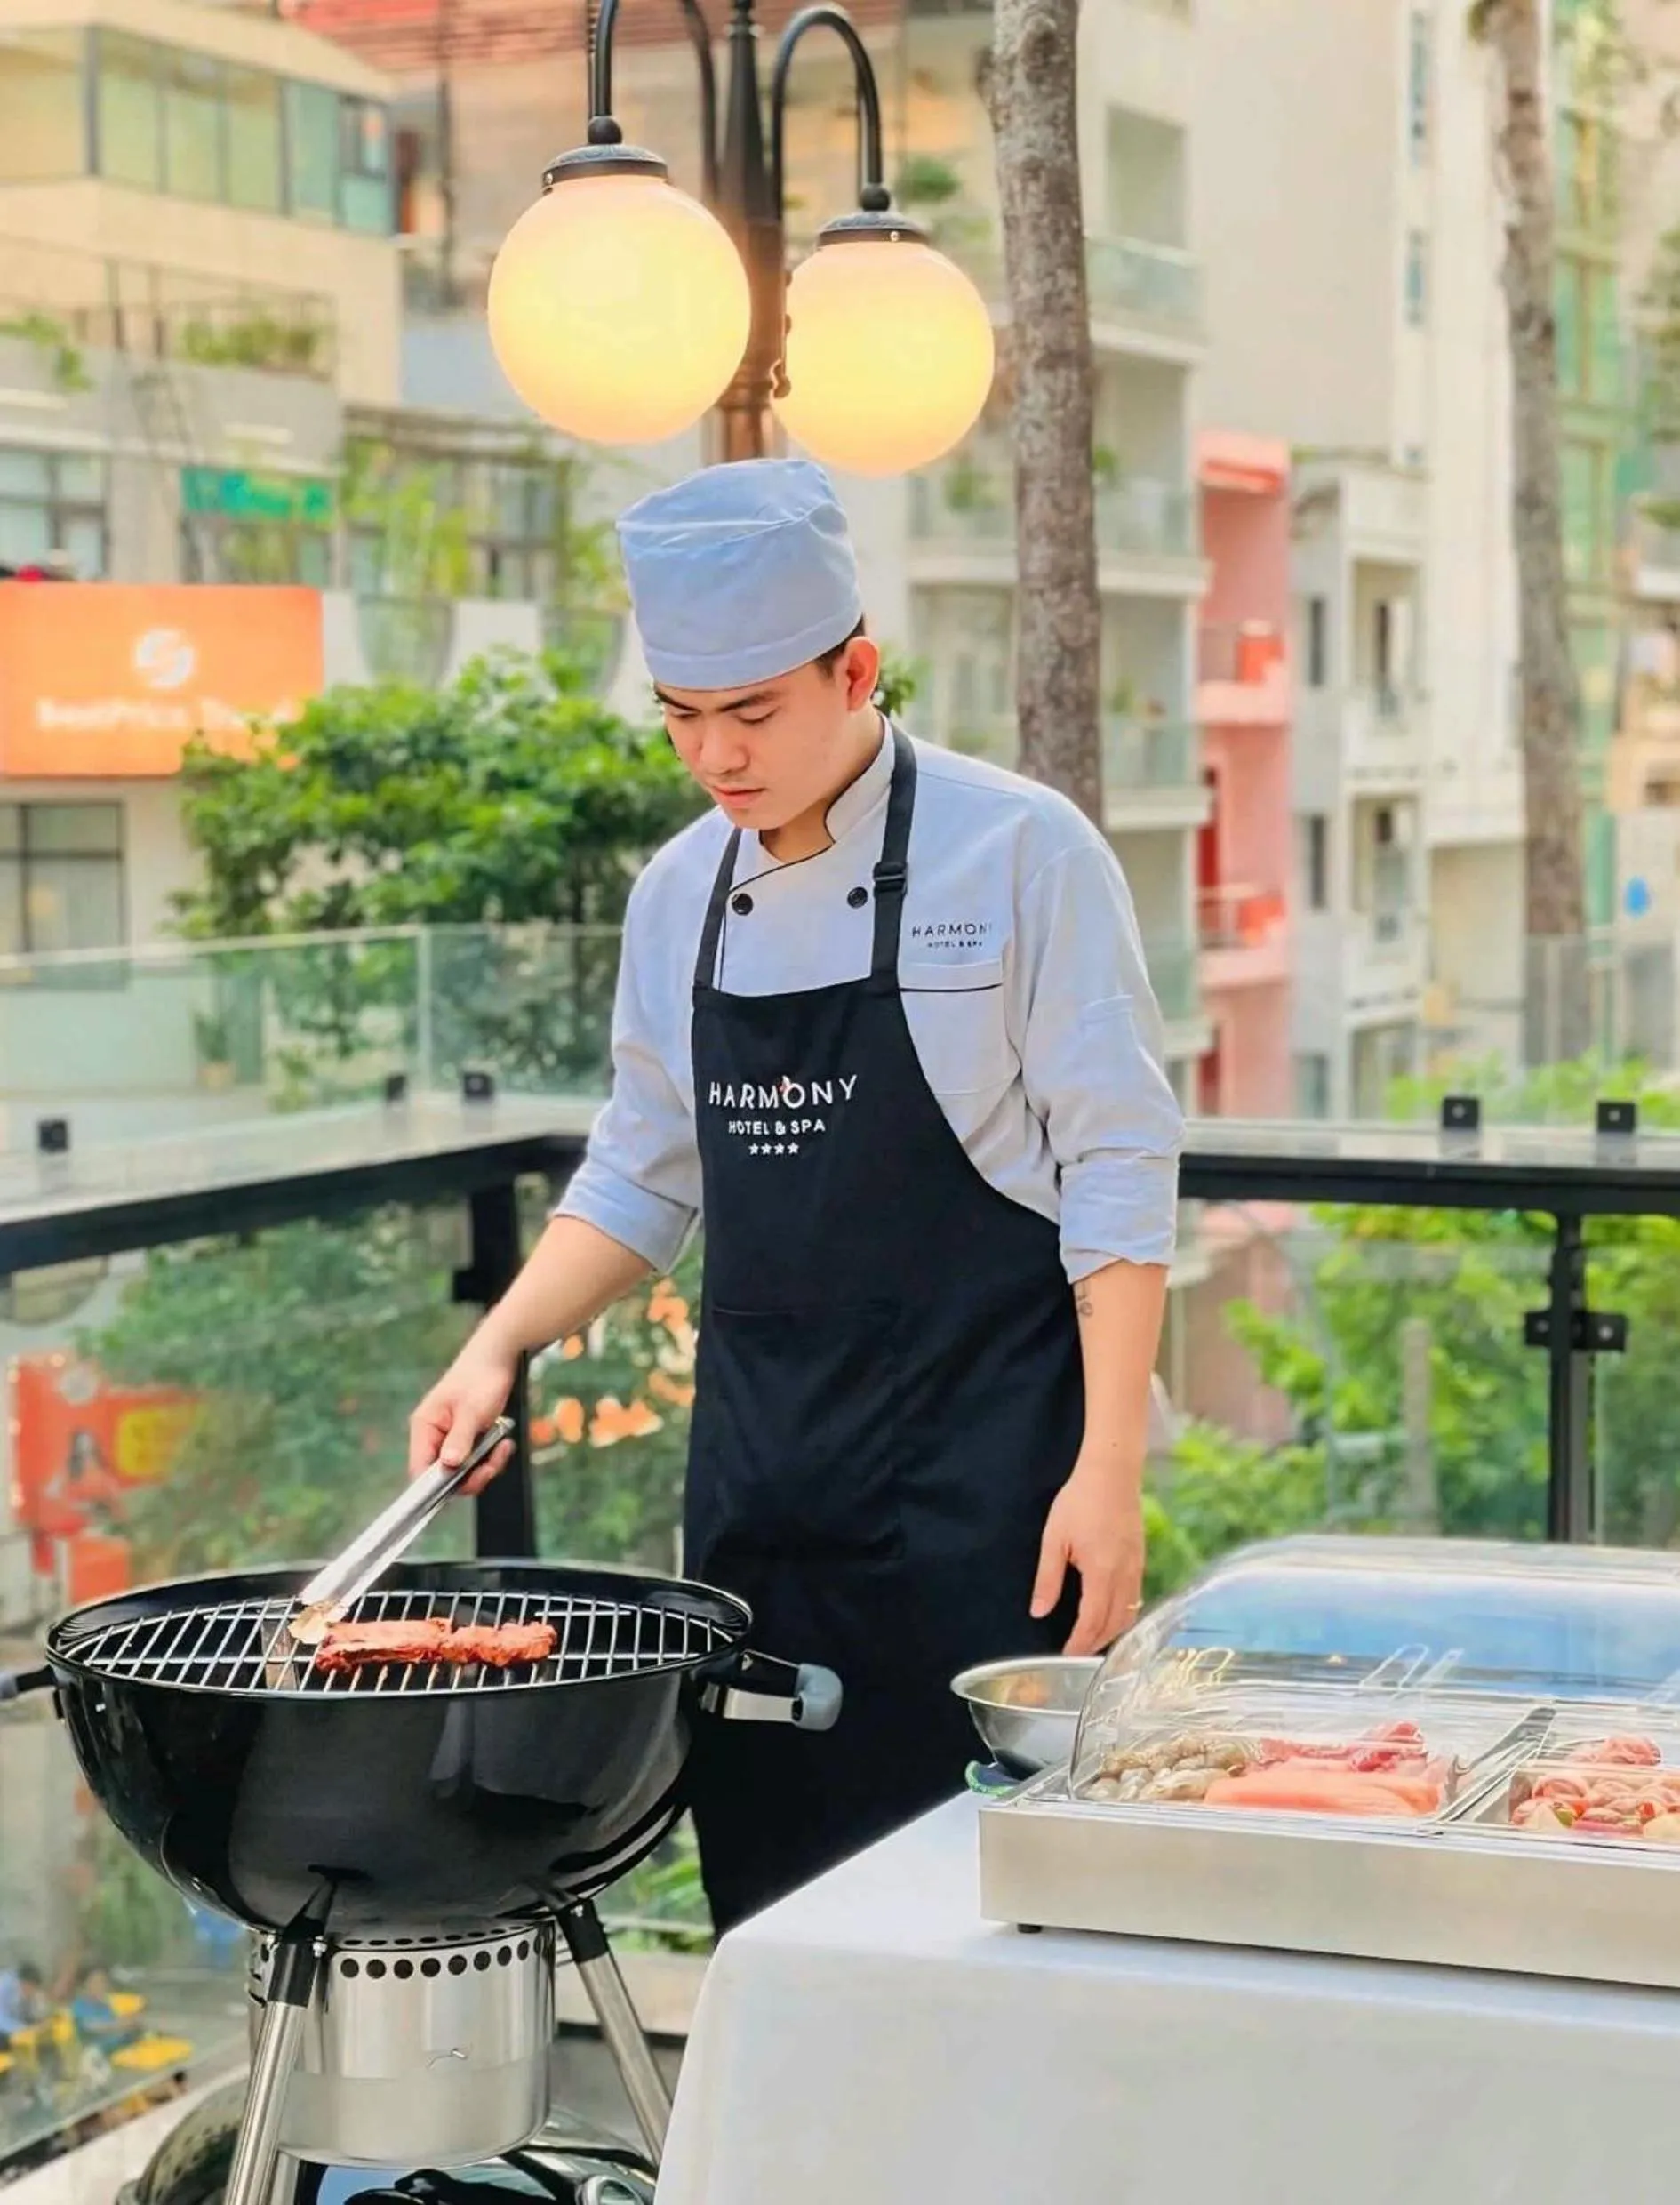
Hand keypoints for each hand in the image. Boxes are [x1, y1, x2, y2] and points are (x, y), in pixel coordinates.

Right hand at [408, 1336, 518, 1491]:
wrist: (500, 1356)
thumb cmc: (481, 1378)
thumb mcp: (472, 1411)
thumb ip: (459, 1438)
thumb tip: (449, 1465)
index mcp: (424, 1426)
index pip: (420, 1468)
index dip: (437, 1483)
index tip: (464, 1484)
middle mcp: (433, 1435)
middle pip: (444, 1475)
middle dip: (471, 1475)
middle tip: (492, 1466)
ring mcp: (450, 1437)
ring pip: (463, 1471)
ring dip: (485, 1466)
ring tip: (503, 1449)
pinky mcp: (467, 1437)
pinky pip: (475, 1460)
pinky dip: (491, 1458)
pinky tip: (504, 1444)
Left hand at [1030, 1457, 1145, 1655]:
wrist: (1112, 1473)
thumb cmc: (1079, 1501)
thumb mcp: (1054, 1539)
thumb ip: (1048, 1579)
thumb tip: (1039, 1612)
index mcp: (1101, 1573)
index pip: (1092, 1621)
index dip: (1079, 1643)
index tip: (1066, 1656)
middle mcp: (1124, 1575)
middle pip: (1114, 1623)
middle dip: (1096, 1643)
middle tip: (1077, 1655)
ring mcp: (1137, 1567)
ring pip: (1129, 1613)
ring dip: (1112, 1632)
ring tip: (1093, 1641)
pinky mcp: (1141, 1558)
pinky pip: (1136, 1597)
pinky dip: (1124, 1614)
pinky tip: (1111, 1615)